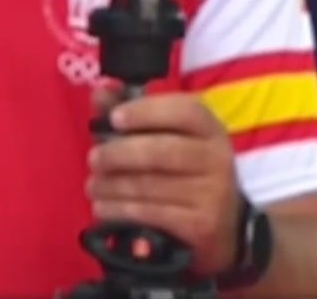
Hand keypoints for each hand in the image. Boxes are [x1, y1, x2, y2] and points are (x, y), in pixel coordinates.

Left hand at [87, 87, 242, 275]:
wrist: (223, 223)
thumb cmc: (188, 171)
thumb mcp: (171, 138)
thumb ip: (135, 113)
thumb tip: (100, 93)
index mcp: (210, 128)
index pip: (184, 111)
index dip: (146, 112)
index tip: (114, 118)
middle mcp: (216, 157)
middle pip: (162, 150)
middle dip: (120, 154)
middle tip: (94, 158)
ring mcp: (211, 193)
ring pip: (150, 186)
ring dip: (112, 186)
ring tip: (93, 185)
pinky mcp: (199, 224)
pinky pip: (150, 214)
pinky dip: (119, 210)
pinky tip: (103, 207)